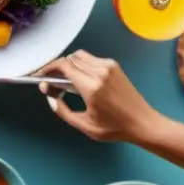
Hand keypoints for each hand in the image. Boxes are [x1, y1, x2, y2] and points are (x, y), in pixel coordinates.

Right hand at [35, 50, 156, 141]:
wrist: (142, 122)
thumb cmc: (114, 128)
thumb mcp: (85, 125)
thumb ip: (63, 111)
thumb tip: (49, 96)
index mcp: (91, 86)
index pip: (64, 66)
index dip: (48, 68)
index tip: (40, 76)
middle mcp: (99, 71)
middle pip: (70, 58)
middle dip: (57, 67)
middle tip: (50, 80)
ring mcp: (108, 66)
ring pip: (80, 56)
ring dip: (69, 64)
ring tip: (63, 79)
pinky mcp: (114, 66)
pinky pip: (91, 59)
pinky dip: (80, 64)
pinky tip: (80, 79)